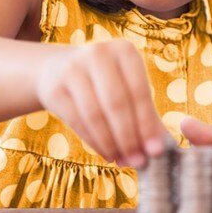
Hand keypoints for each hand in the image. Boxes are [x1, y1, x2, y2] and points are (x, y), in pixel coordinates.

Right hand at [35, 39, 167, 167]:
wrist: (58, 70)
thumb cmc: (105, 84)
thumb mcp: (127, 88)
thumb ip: (146, 116)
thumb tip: (158, 150)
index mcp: (124, 50)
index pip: (139, 91)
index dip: (147, 123)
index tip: (156, 151)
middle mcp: (97, 53)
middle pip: (116, 103)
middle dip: (129, 137)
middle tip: (138, 162)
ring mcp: (72, 69)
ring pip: (95, 115)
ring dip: (111, 143)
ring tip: (123, 160)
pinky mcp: (53, 88)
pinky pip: (77, 121)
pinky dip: (94, 142)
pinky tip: (107, 153)